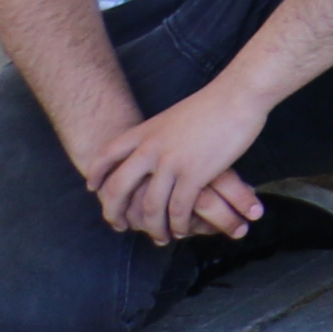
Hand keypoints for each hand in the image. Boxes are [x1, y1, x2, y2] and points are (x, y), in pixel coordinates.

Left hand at [81, 74, 269, 247]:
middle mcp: (150, 149)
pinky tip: (183, 229)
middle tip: (120, 226)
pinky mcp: (195, 174)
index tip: (94, 189)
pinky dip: (179, 224)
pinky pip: (179, 209)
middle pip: (118, 189)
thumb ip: (160, 135)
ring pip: (150, 207)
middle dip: (114, 213)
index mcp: (144, 132)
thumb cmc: (214, 103)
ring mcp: (171, 163)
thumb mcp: (173, 117)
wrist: (238, 94)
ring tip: (160, 236)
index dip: (96, 175)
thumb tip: (156, 149)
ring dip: (154, 227)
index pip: (106, 155)